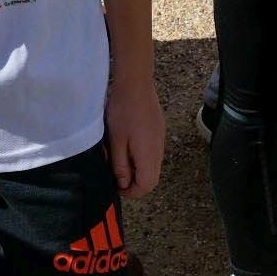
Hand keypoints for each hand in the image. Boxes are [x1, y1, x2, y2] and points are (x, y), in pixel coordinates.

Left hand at [105, 76, 165, 199]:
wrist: (136, 83)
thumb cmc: (123, 111)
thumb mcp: (116, 141)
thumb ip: (120, 165)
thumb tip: (123, 183)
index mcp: (148, 155)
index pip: (147, 185)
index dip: (132, 192)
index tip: (117, 187)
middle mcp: (159, 150)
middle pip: (152, 178)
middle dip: (135, 182)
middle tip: (116, 175)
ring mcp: (160, 140)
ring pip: (153, 165)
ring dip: (138, 170)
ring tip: (120, 160)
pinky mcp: (159, 131)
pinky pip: (153, 153)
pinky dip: (141, 158)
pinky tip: (128, 146)